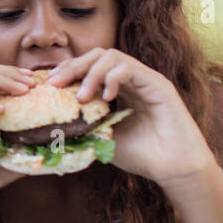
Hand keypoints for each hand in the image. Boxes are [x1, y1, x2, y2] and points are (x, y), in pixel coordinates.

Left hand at [47, 48, 213, 185]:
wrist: (173, 168)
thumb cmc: (141, 155)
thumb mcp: (102, 138)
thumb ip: (82, 126)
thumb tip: (50, 125)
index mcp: (117, 88)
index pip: (87, 65)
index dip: (66, 70)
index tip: (48, 85)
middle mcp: (130, 79)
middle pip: (96, 55)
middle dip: (72, 66)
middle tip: (55, 85)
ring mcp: (145, 79)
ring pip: (111, 56)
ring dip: (90, 73)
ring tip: (81, 97)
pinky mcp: (159, 84)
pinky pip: (129, 68)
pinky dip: (112, 78)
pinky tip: (107, 98)